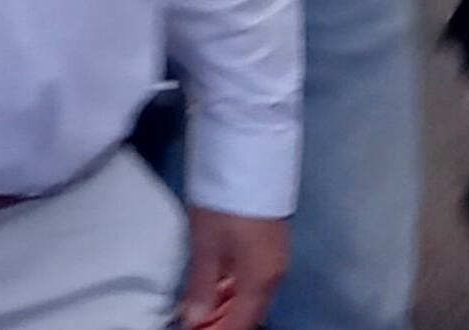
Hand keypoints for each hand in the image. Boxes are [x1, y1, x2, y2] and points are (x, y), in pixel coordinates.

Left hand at [178, 207, 287, 329]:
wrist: (250, 155)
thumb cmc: (225, 204)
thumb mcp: (206, 244)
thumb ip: (202, 285)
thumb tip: (195, 320)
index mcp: (261, 280)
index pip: (243, 323)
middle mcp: (275, 273)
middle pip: (251, 310)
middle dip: (224, 321)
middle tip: (193, 321)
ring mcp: (275, 256)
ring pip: (252, 294)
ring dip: (228, 305)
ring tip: (199, 307)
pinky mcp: (270, 240)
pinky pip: (253, 277)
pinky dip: (233, 286)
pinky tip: (215, 284)